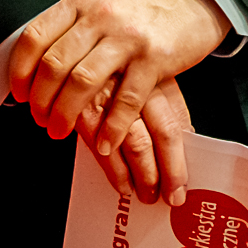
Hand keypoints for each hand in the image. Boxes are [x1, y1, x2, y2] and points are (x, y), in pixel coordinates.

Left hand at [6, 0, 227, 161]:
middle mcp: (101, 17)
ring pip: (82, 82)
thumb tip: (36, 65)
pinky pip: (126, 99)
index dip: (20, 71)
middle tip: (40, 119)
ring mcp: (128, 37)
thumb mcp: (100, 4)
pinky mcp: (155, 58)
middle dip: (40, 101)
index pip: (35, 37)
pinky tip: (104, 142)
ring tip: (59, 131)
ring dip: (65, 115)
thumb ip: (71, 28)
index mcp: (81, 3)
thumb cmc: (142, 7)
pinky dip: (111, 127)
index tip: (19, 93)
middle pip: (54, 65)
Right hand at [86, 81, 195, 204]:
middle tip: (170, 196)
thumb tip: (186, 144)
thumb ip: (165, 108)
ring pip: (133, 143)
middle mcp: (136, 85)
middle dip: (166, 171)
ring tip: (147, 195)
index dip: (179, 160)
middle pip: (159, 134)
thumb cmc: (110, 73)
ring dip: (142, 175)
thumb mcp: (144, 81)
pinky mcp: (81, 108)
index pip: (176, 123)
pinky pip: (101, 147)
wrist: (60, 51)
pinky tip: (122, 184)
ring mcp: (109, 96)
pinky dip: (114, 171)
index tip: (182, 185)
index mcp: (157, 79)